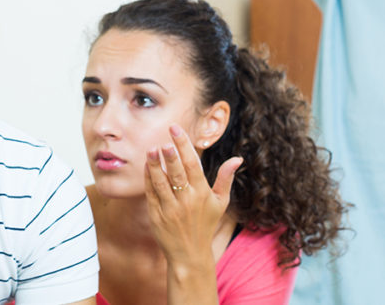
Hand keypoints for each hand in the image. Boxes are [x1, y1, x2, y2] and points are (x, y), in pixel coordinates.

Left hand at [143, 125, 242, 265]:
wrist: (190, 254)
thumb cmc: (206, 224)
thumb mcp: (220, 202)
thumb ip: (225, 178)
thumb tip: (237, 159)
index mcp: (202, 194)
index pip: (192, 165)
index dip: (184, 146)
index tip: (176, 129)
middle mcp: (186, 200)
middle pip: (177, 173)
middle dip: (170, 155)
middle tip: (164, 139)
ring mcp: (170, 209)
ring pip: (161, 183)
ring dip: (155, 165)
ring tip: (150, 149)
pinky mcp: (156, 216)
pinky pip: (151, 194)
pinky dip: (148, 179)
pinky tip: (147, 165)